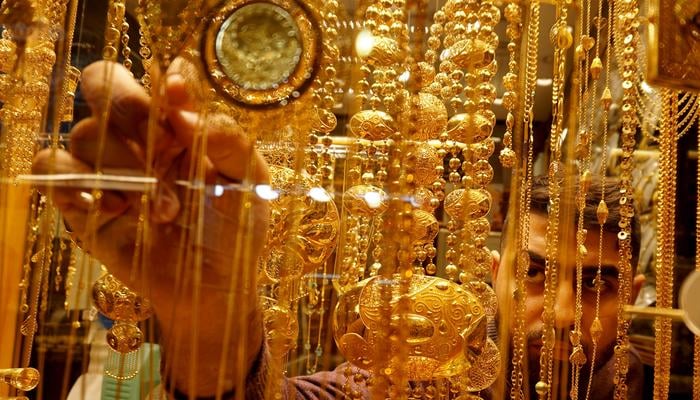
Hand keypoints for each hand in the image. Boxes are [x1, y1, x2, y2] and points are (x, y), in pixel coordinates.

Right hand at [32, 60, 268, 394]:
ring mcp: (107, 166)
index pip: (155, 76)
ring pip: (84, 133)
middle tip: (162, 146)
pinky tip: (114, 209)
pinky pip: (51, 169)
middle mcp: (138, 136)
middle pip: (103, 84)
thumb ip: (227, 139)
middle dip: (128, 107)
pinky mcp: (81, 200)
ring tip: (161, 210)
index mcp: (178, 123)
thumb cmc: (233, 228)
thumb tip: (183, 111)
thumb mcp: (248, 181)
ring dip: (124, 168)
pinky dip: (73, 181)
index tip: (180, 101)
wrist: (212, 285)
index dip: (161, 82)